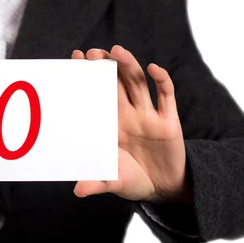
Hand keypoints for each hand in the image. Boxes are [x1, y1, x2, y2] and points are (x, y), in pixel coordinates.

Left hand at [72, 45, 189, 202]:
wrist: (163, 189)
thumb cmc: (132, 180)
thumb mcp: (113, 182)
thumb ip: (96, 183)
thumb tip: (77, 191)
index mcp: (111, 124)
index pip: (97, 94)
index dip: (88, 77)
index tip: (75, 58)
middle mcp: (128, 114)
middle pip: (116, 83)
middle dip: (105, 67)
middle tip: (92, 52)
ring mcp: (148, 116)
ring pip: (138, 84)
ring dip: (128, 66)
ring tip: (117, 51)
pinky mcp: (168, 122)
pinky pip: (166, 97)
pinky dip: (161, 81)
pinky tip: (154, 68)